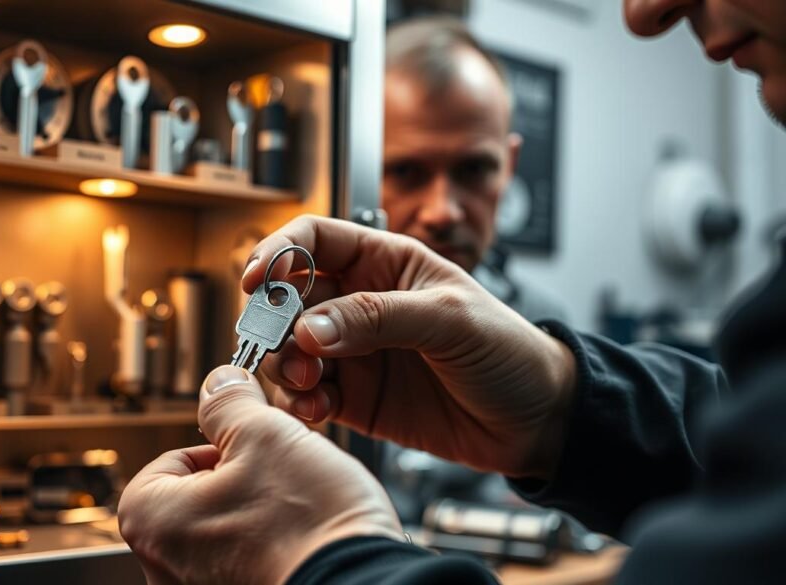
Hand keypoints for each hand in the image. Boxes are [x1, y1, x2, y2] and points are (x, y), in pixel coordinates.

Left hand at [118, 365, 402, 584]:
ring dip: (256, 514)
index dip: (218, 446)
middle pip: (195, 500)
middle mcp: (163, 569)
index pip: (170, 461)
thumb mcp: (266, 436)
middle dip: (239, 481)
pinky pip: (244, 566)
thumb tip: (218, 384)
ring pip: (223, 533)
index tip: (250, 447)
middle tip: (280, 476)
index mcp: (151, 523)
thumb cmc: (310, 525)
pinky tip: (300, 543)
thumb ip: (229, 404)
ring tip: (295, 510)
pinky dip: (268, 550)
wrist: (364, 584)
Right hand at [243, 216, 575, 478]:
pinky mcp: (353, 397)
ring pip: (288, 349)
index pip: (315, 240)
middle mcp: (360, 303)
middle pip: (289, 298)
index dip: (278, 251)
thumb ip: (377, 318)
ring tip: (308, 382)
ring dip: (285, 364)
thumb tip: (309, 327)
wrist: (537, 422)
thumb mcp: (450, 319)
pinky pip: (306, 394)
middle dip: (275, 320)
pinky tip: (317, 410)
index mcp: (385, 262)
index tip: (257, 279)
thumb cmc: (509, 351)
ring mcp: (353, 352)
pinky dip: (300, 402)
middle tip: (287, 346)